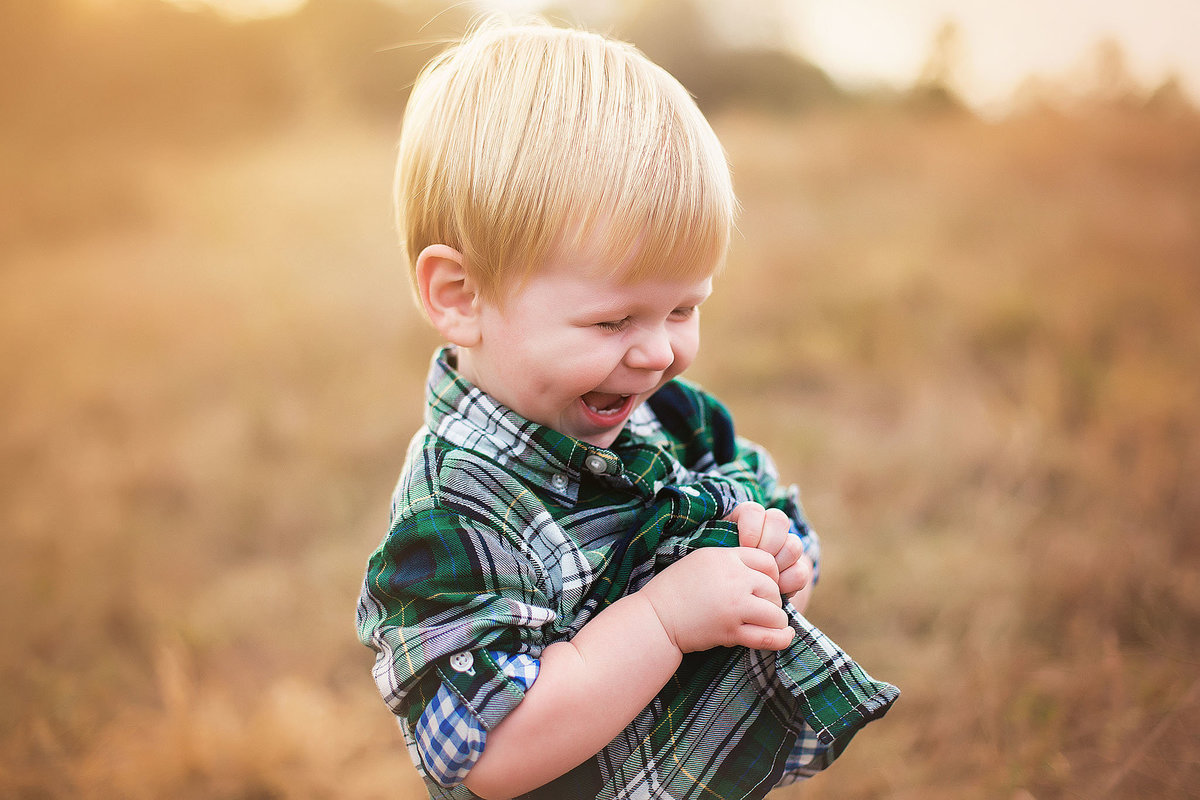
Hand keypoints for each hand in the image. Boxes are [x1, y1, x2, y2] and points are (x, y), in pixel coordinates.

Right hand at [639, 546, 792, 653]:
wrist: (656, 617)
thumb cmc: (676, 588)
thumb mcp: (702, 559)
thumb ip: (731, 560)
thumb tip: (762, 568)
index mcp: (726, 558)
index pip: (767, 561)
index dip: (772, 575)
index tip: (763, 586)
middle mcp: (734, 579)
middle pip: (773, 587)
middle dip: (773, 599)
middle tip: (761, 607)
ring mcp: (734, 606)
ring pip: (775, 612)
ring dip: (775, 618)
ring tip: (767, 622)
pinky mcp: (731, 631)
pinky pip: (768, 636)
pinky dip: (781, 637)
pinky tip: (784, 635)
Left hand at [725, 502, 811, 598]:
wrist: (731, 596)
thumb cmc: (719, 573)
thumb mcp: (717, 557)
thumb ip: (720, 545)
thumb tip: (723, 542)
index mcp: (745, 520)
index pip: (754, 510)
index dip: (751, 528)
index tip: (744, 545)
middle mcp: (769, 529)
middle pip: (779, 520)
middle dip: (767, 544)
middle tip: (756, 561)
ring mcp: (786, 548)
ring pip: (794, 545)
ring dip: (778, 563)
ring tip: (764, 576)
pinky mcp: (797, 569)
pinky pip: (801, 571)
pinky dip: (789, 582)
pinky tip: (776, 588)